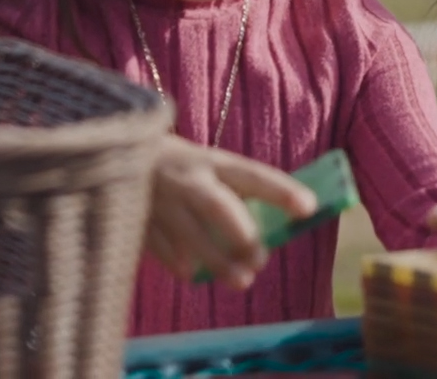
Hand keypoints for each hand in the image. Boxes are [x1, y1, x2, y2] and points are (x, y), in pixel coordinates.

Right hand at [147, 136, 317, 288]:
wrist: (127, 156)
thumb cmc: (189, 170)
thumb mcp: (215, 168)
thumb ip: (242, 193)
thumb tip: (281, 227)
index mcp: (214, 162)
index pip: (253, 175)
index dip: (280, 191)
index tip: (309, 207)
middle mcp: (187, 180)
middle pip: (216, 205)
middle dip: (240, 233)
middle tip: (262, 258)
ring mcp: (160, 201)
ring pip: (190, 234)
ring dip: (216, 260)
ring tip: (242, 280)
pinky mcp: (137, 220)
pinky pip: (159, 246)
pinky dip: (179, 261)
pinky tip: (195, 274)